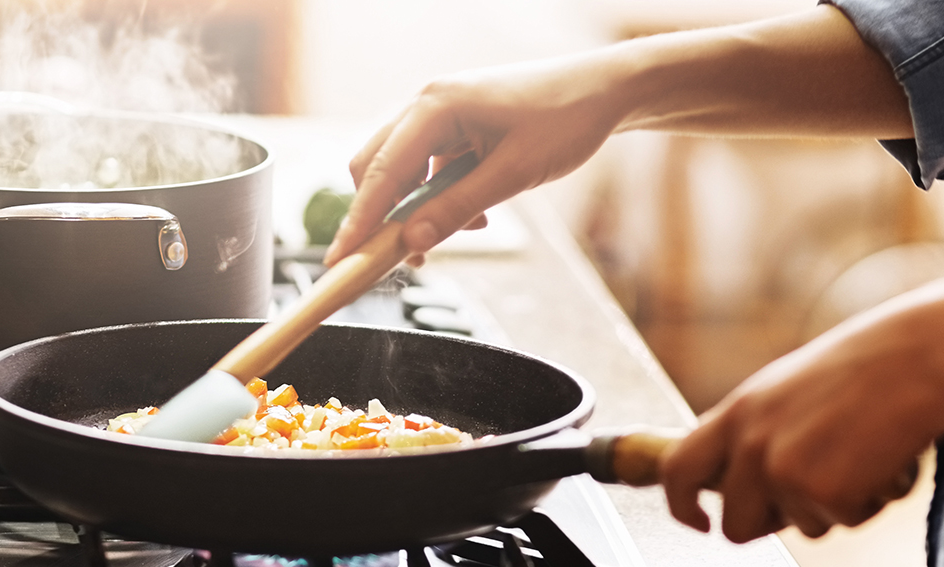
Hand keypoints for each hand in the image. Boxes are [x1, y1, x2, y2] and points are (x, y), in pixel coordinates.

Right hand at [324, 54, 631, 265]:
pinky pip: (427, 168)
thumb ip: (456, 208)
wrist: (604, 92)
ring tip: (463, 231)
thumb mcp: (512, 174)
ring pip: (402, 171)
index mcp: (435, 106)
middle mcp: (427, 103)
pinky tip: (476, 213)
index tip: (340, 260)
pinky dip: (439, 196)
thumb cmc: (566, 120)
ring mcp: (438, 113)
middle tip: (403, 259)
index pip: (380, 173)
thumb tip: (411, 241)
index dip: (358, 222)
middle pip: (377, 169)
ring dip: (419, 209)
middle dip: (385, 217)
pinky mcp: (453, 126)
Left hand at [660, 284, 943, 542]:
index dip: (680, 505)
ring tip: (858, 455)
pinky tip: (882, 461)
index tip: (698, 521)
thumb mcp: (782, 391)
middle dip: (768, 526)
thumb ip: (753, 432)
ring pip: (800, 528)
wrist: (916, 360)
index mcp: (735, 413)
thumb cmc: (859, 371)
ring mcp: (783, 471)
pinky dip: (868, 503)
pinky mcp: (825, 493)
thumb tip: (732, 482)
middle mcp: (750, 444)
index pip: (677, 470)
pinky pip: (843, 523)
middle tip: (810, 496)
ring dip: (831, 506)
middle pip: (735, 524)